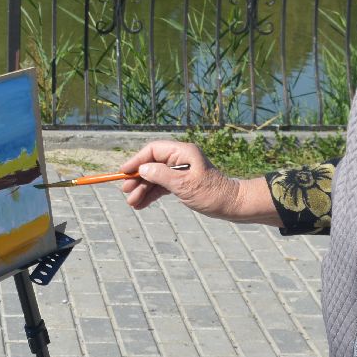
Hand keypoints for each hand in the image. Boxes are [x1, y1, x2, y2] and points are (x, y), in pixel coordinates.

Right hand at [116, 140, 272, 222]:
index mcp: (183, 152)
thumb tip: (142, 169)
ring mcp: (181, 171)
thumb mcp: (185, 185)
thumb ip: (161, 175)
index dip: (137, 160)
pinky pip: (162, 186)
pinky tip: (141, 204)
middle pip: (152, 164)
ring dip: (143, 189)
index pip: (154, 150)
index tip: (124, 172)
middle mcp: (181, 159)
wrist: (232, 205)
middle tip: (126, 192)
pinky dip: (152, 194)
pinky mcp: (182, 183)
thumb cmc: (212, 194)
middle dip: (138, 178)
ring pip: (155, 177)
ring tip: (132, 203)